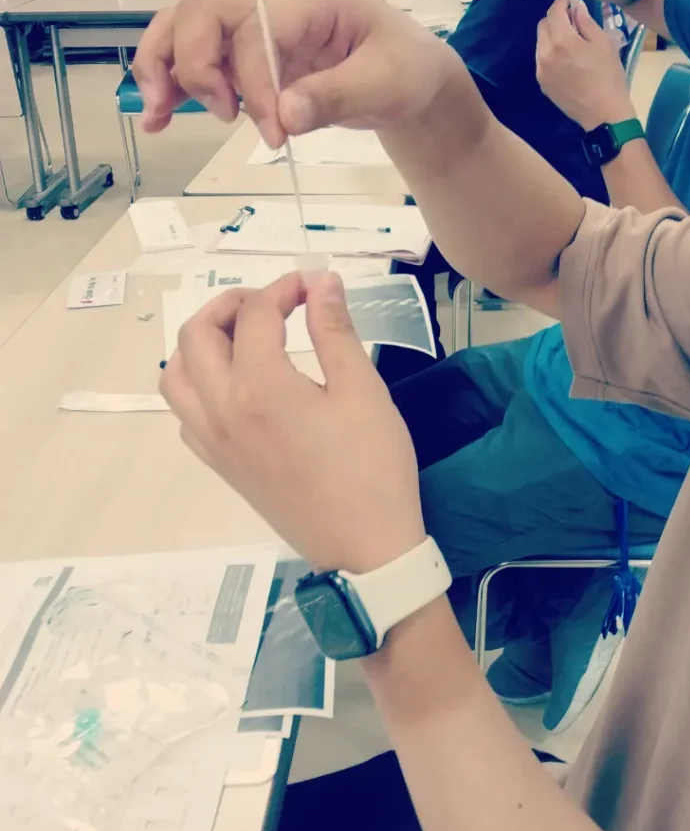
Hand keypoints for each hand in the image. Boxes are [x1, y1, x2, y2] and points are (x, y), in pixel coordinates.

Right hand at [132, 0, 458, 144]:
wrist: (410, 77)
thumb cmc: (404, 72)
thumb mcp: (386, 86)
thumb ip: (336, 97)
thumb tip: (285, 115)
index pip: (255, 29)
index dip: (254, 83)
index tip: (277, 134)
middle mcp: (273, 3)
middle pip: (203, 13)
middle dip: (195, 64)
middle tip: (223, 116)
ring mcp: (256, 27)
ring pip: (187, 29)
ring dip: (166, 68)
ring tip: (159, 115)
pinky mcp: (248, 57)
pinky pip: (198, 59)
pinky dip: (175, 84)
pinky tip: (159, 118)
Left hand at [160, 272, 425, 574]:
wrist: (364, 548)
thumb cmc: (372, 467)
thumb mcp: (363, 391)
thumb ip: (336, 331)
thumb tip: (323, 282)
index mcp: (260, 386)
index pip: (258, 314)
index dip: (286, 288)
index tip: (316, 284)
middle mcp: (222, 409)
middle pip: (198, 334)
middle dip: (232, 304)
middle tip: (274, 303)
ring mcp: (214, 441)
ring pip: (176, 375)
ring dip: (202, 343)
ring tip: (245, 338)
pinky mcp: (220, 466)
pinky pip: (185, 413)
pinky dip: (198, 385)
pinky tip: (236, 387)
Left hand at [536, 0, 632, 130]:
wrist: (603, 114)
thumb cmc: (608, 76)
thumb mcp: (603, 43)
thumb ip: (586, 21)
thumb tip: (576, 7)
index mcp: (561, 40)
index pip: (554, 11)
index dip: (562, 2)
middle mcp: (545, 53)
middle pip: (543, 25)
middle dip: (555, 18)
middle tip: (572, 21)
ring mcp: (541, 70)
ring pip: (540, 43)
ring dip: (552, 36)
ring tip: (571, 42)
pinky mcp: (542, 83)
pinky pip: (542, 60)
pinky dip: (551, 53)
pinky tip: (566, 60)